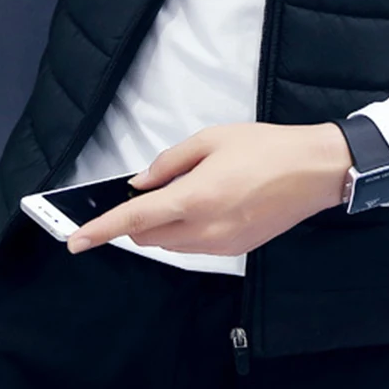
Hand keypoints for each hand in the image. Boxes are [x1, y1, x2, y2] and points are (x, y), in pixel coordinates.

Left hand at [65, 123, 352, 256]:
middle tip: (145, 190)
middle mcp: (205, 230)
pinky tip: (204, 203)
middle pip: (149, 237)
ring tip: (182, 191)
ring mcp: (221, 245)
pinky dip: (186, 229)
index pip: (134, 219)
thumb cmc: (265, 147)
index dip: (101, 231)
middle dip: (135, 220)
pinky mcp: (236, 250)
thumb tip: (141, 182)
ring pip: (171, 245)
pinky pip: (195, 247)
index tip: (75, 241)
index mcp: (195, 198)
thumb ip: (170, 162)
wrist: (314, 171)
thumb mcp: (212, 139)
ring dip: (161, 225)